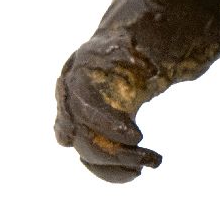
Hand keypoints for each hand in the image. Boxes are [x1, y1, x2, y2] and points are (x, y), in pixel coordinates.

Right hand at [55, 38, 159, 182]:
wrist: (110, 56)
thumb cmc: (119, 50)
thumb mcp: (124, 47)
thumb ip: (128, 53)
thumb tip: (144, 62)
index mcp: (77, 79)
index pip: (84, 107)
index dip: (108, 124)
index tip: (139, 136)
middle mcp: (70, 104)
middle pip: (85, 137)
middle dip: (116, 153)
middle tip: (149, 159)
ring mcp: (75, 122)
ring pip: (86, 153)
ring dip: (114, 167)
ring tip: (144, 168)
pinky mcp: (85, 135)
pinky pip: (90, 159)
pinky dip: (110, 170)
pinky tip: (135, 173)